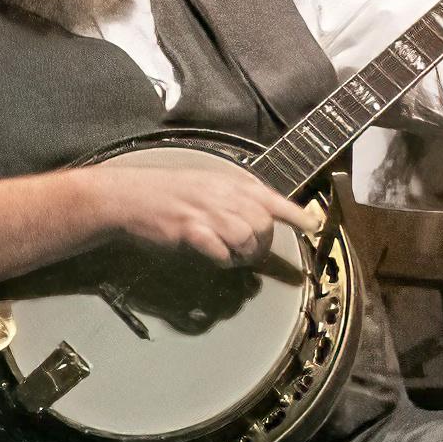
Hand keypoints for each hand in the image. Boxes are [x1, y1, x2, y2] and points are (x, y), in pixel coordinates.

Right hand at [111, 152, 308, 271]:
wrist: (129, 196)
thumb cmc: (168, 192)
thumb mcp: (208, 183)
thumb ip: (235, 195)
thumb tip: (261, 213)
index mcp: (230, 183)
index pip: (273, 198)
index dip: (297, 214)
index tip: (313, 226)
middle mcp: (223, 195)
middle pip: (263, 224)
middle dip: (263, 244)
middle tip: (252, 253)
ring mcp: (206, 212)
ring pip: (246, 238)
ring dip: (244, 254)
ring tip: (234, 257)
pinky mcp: (190, 230)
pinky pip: (219, 249)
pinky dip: (223, 258)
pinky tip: (217, 258)